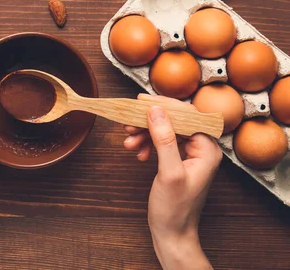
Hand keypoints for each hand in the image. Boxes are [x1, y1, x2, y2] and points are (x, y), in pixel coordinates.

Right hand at [123, 94, 221, 269]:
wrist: (172, 233)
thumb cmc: (175, 209)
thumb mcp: (168, 172)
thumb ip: (164, 140)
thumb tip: (156, 111)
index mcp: (207, 149)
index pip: (187, 115)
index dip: (163, 105)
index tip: (140, 101)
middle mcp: (202, 149)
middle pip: (174, 121)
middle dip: (149, 122)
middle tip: (128, 124)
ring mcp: (190, 155)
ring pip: (165, 131)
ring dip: (145, 133)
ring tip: (128, 141)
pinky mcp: (178, 161)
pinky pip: (162, 143)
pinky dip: (147, 144)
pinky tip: (138, 152)